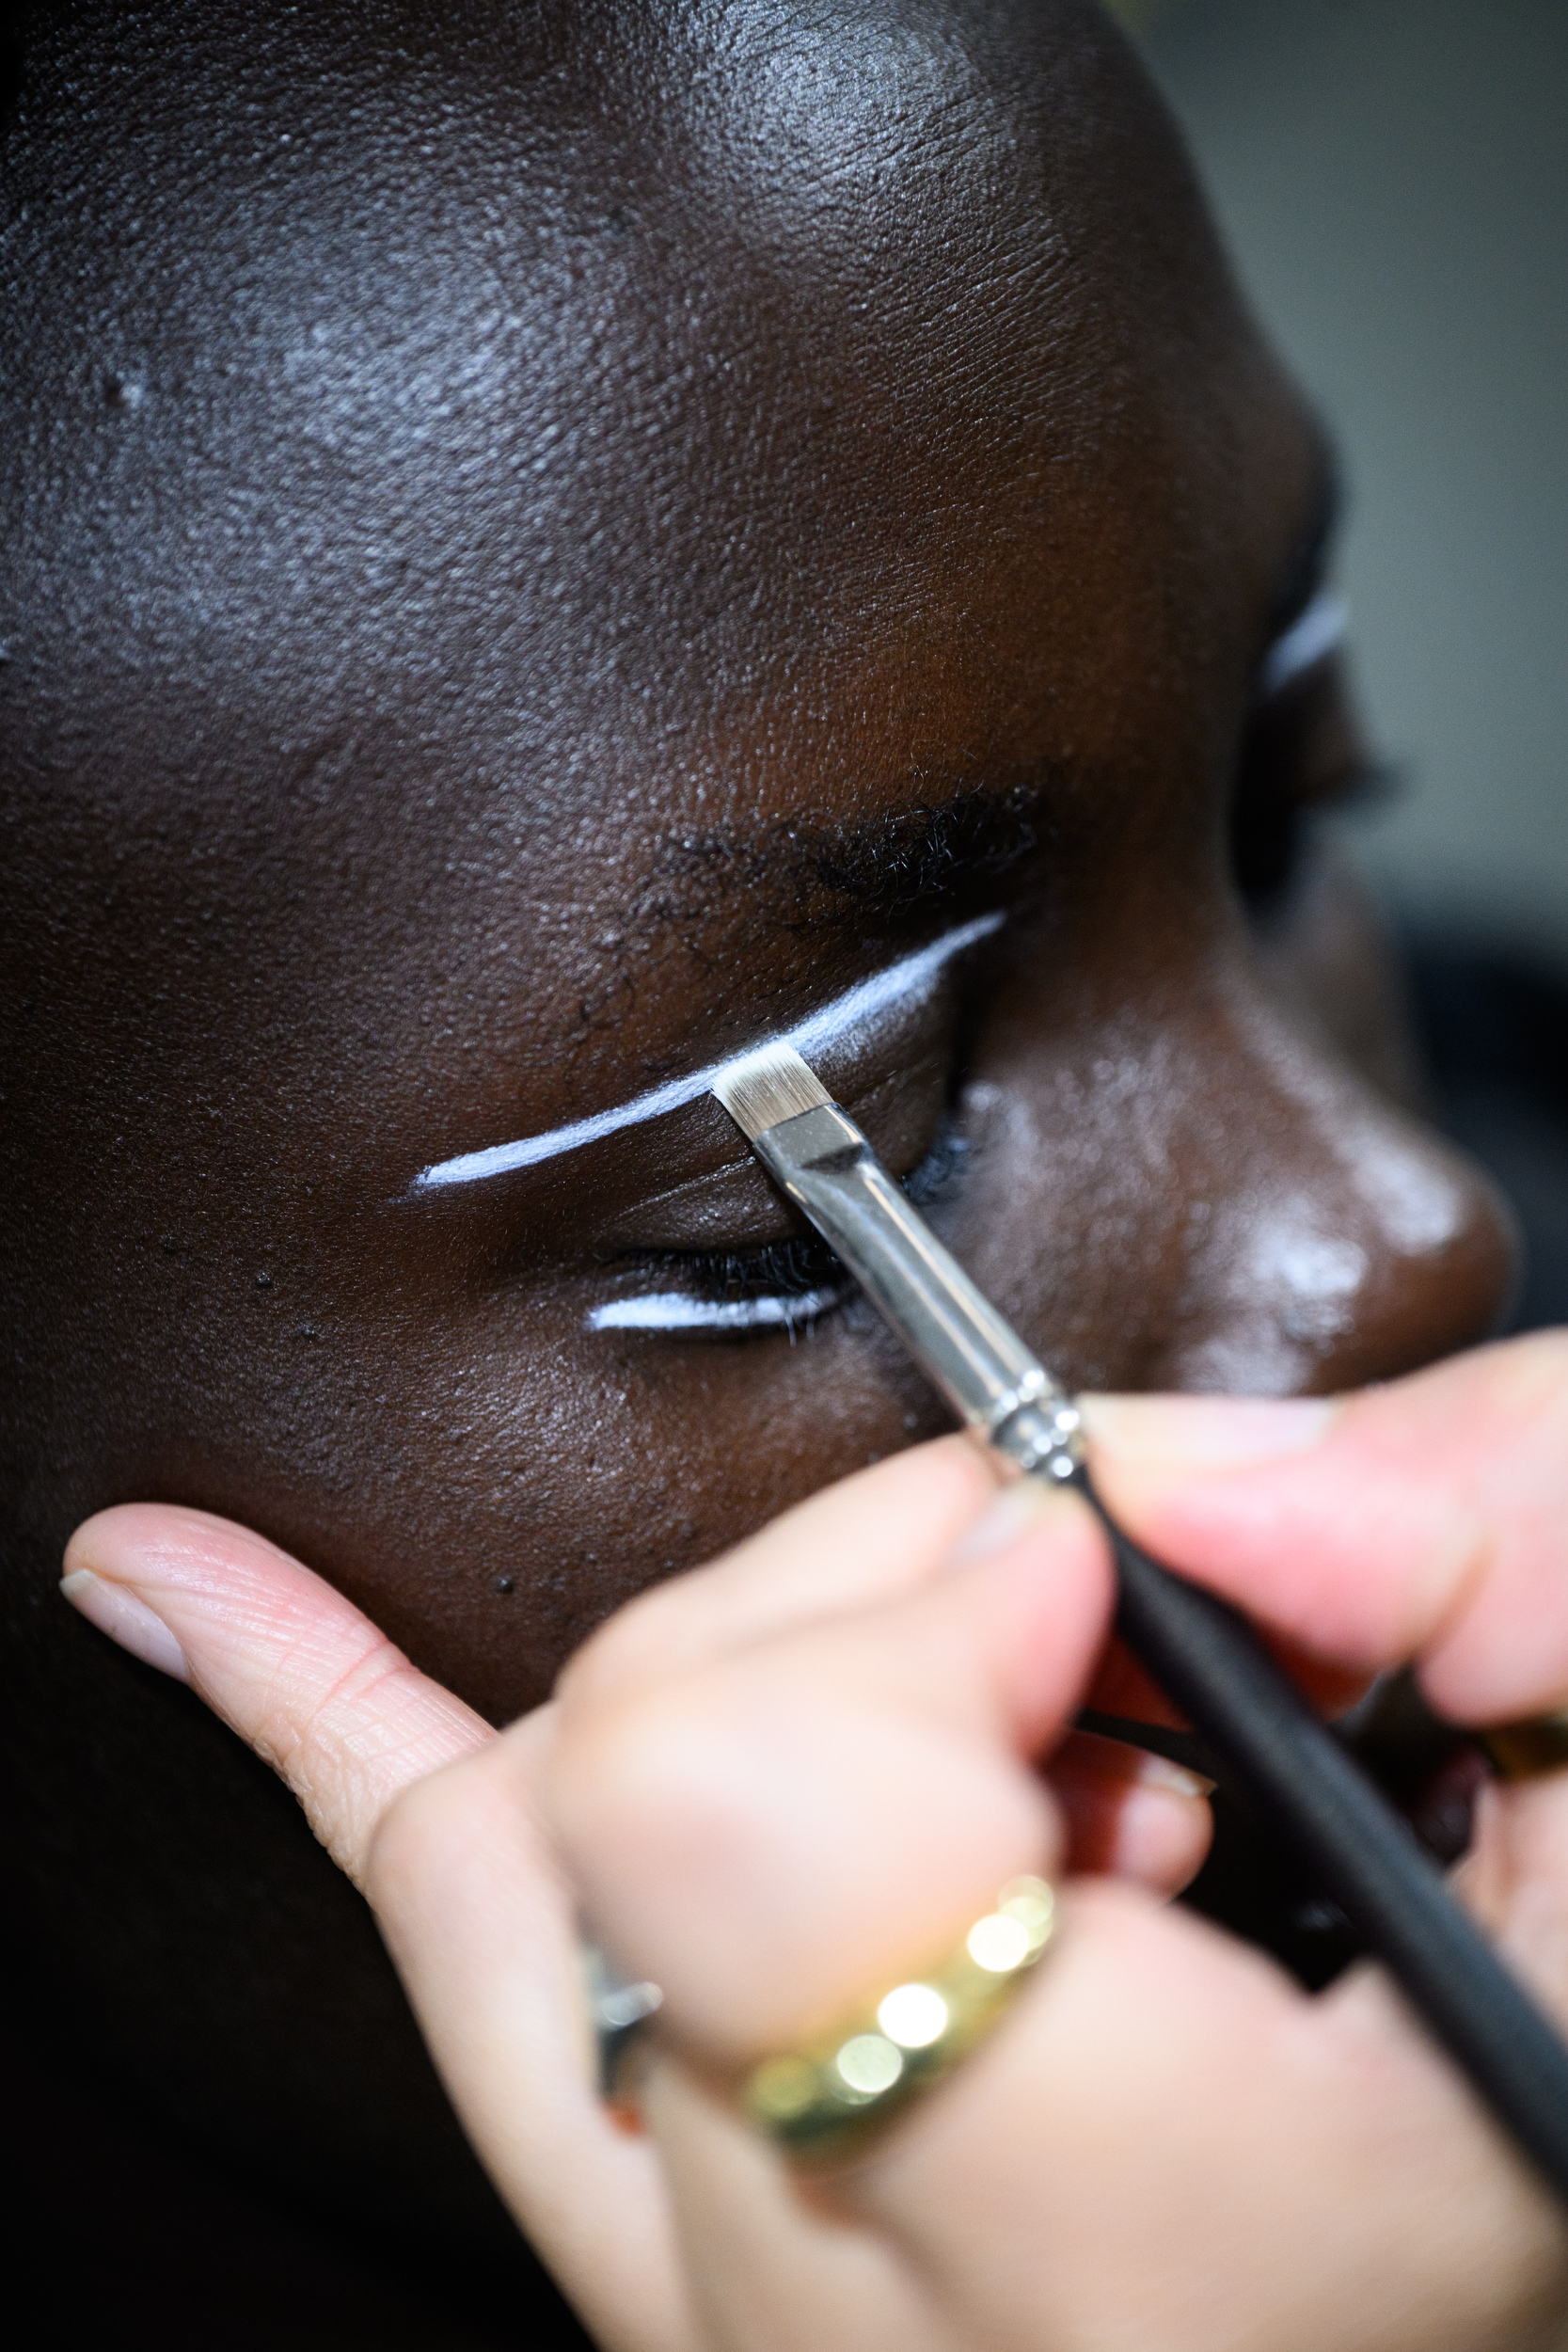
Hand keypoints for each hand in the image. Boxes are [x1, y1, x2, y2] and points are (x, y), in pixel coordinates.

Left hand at [62, 1334, 1567, 2350]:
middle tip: (1116, 1656)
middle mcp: (848, 2317)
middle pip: (629, 1780)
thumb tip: (1146, 1467)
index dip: (930, 1601)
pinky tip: (171, 1591)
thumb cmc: (1555, 2145)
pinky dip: (331, 1729)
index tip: (1112, 1590)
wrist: (1454, 2305)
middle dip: (878, 1606)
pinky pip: (454, 1941)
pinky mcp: (670, 2247)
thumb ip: (1483, 1568)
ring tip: (955, 1667)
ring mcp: (714, 2305)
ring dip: (725, 1659)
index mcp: (1102, 2236)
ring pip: (504, 1852)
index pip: (754, 1808)